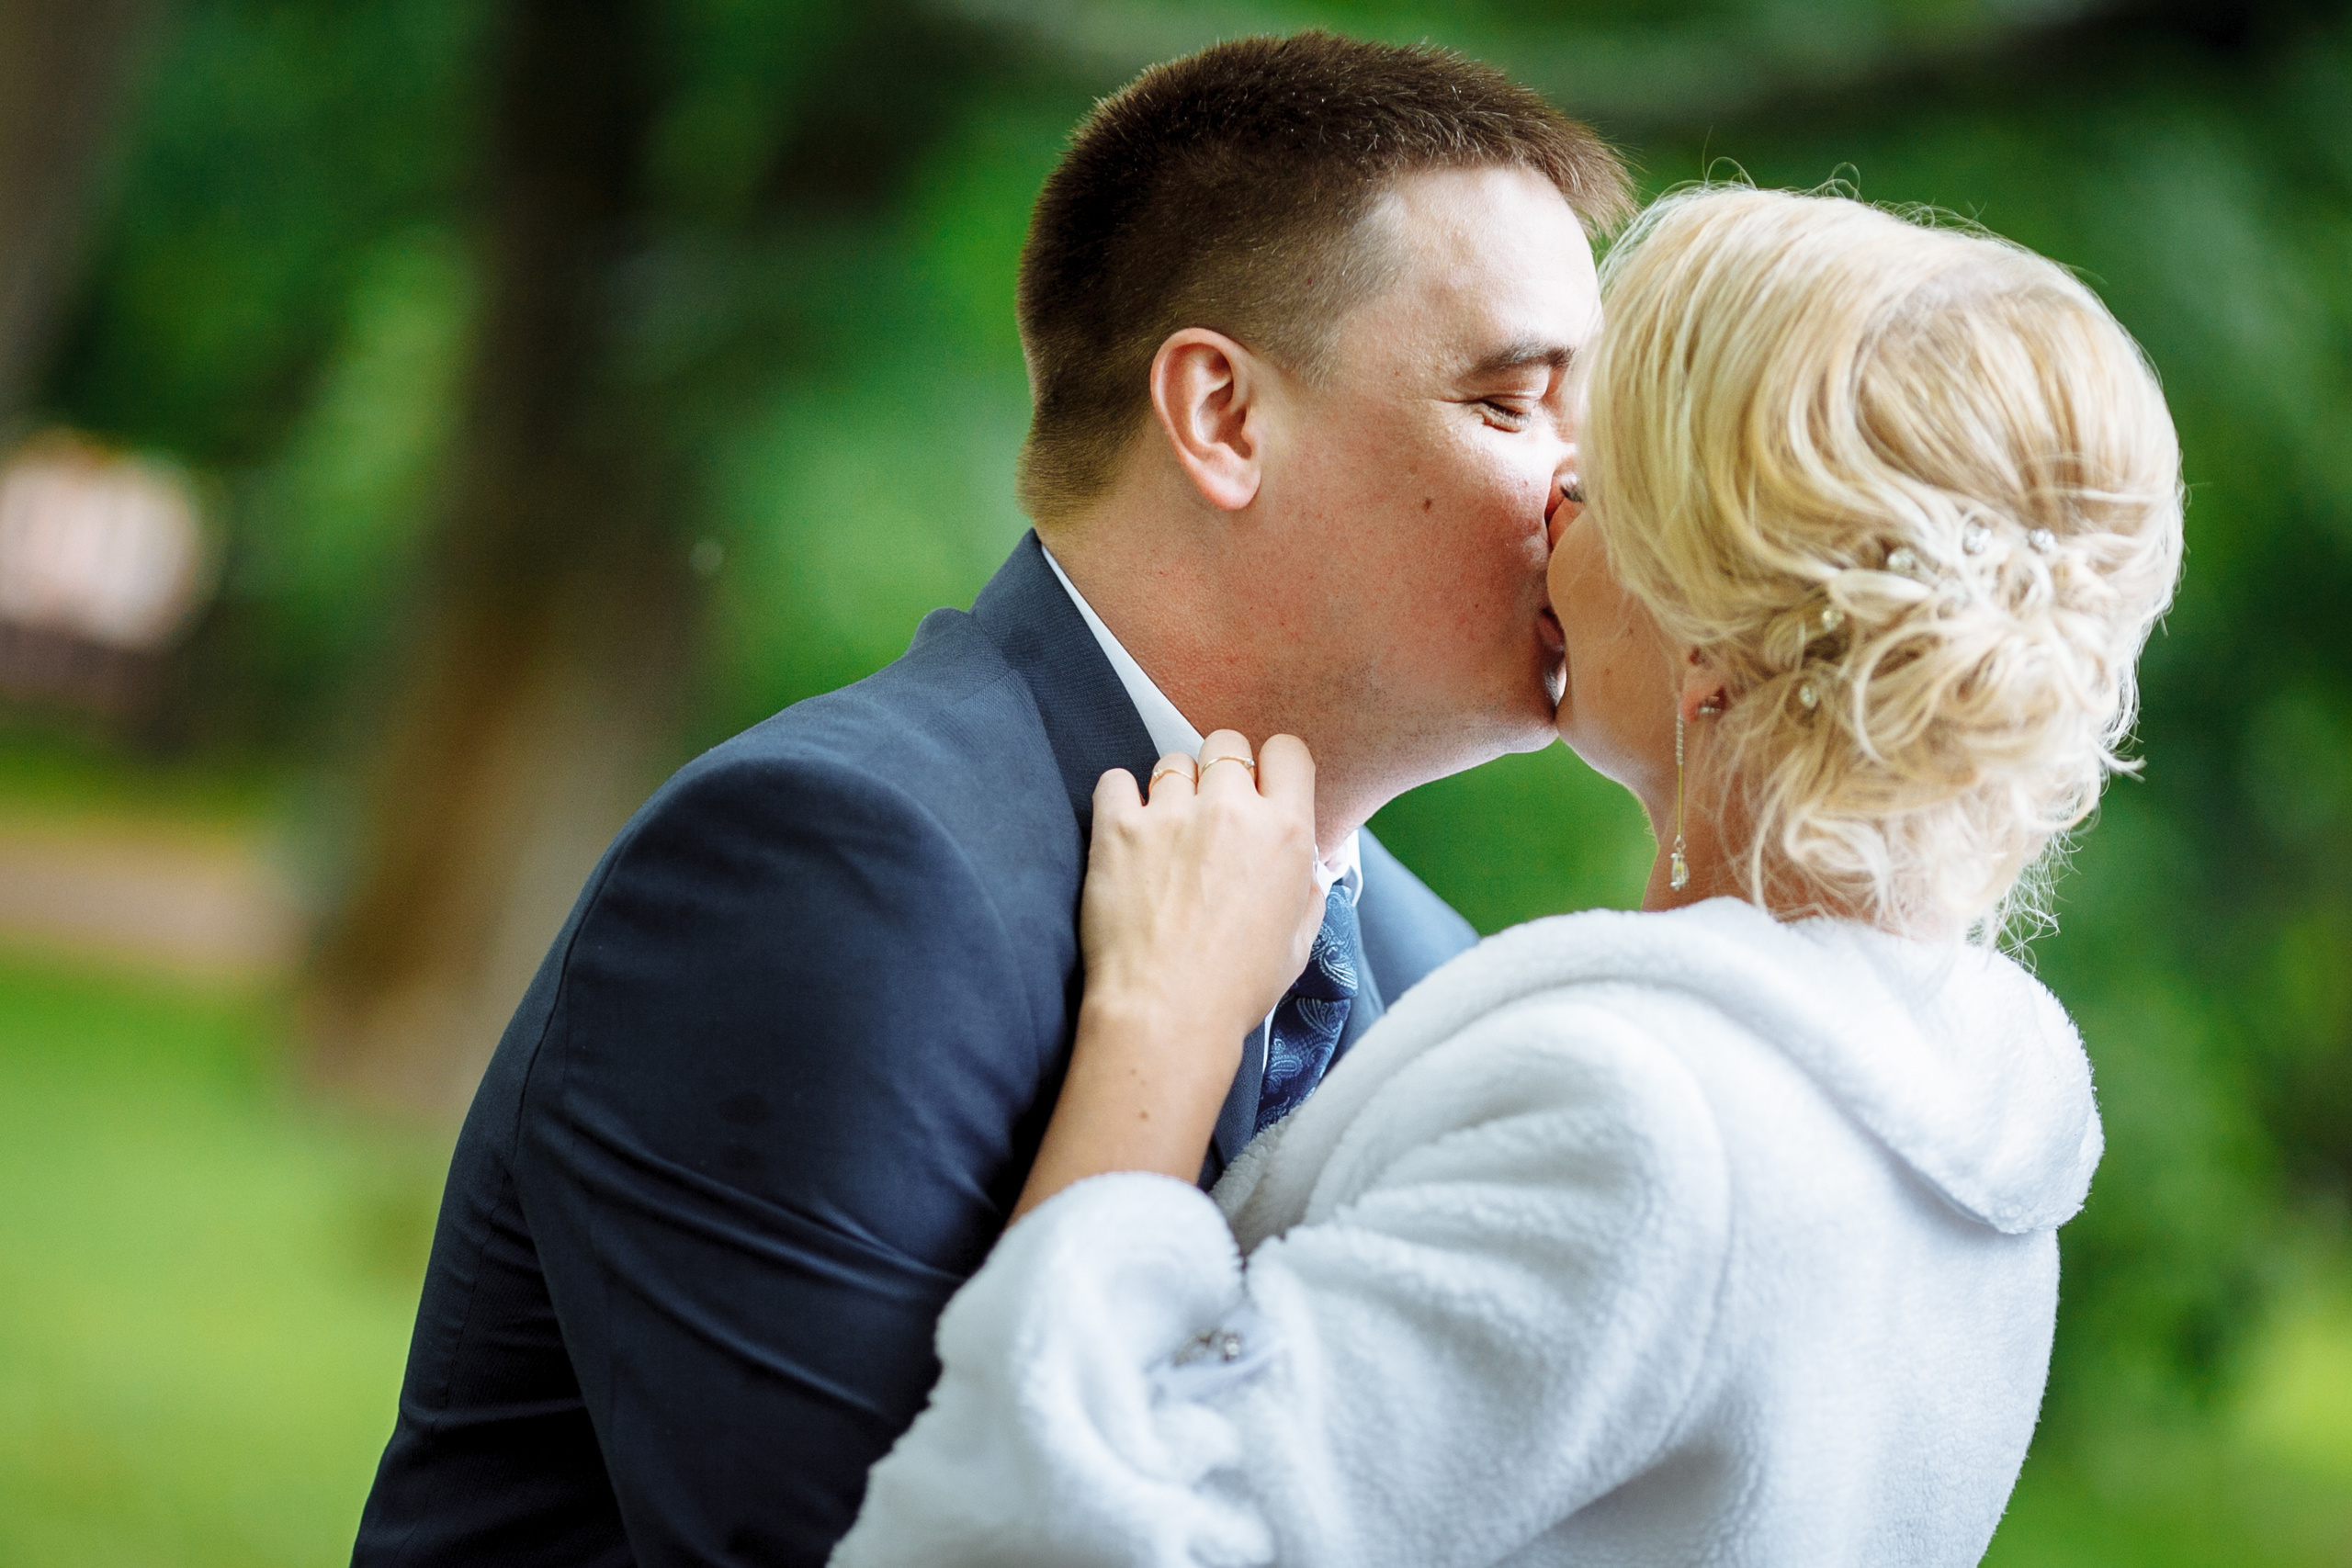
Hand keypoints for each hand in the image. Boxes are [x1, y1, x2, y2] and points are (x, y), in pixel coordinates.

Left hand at [1013, 731, 1323, 1220]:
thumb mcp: (1299, 942)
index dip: (1273, 766)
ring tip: (1167, 833)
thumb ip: (1308, 889)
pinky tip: (1127, 829)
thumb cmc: (1235, 990)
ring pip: (1172, 762)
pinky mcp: (1119, 829)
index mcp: (1286, 832)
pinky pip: (1116, 780)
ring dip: (1172, 789)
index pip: (1287, 751)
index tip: (1261, 787)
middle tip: (1210, 811)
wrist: (1165, 1016)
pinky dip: (1121, 798)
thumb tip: (1308, 865)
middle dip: (1220, 771)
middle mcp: (1231, 811)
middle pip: (1226, 745)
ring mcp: (1171, 815)